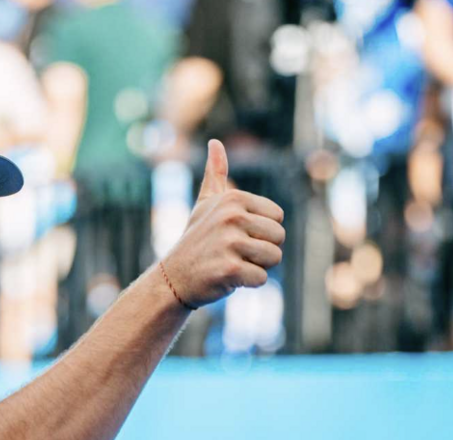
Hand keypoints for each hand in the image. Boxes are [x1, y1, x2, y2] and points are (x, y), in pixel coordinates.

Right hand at [161, 140, 284, 308]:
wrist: (173, 278)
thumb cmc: (195, 240)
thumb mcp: (205, 204)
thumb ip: (215, 174)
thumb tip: (215, 143)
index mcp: (233, 199)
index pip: (277, 217)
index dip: (262, 231)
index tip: (236, 235)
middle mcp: (232, 217)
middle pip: (279, 237)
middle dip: (262, 250)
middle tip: (234, 253)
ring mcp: (230, 244)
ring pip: (274, 258)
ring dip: (256, 266)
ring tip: (231, 263)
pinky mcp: (229, 270)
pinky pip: (261, 278)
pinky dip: (247, 283)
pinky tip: (226, 278)